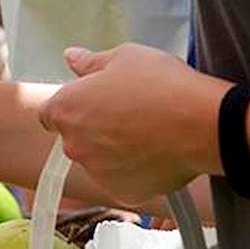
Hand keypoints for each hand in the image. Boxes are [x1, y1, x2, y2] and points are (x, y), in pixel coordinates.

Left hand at [39, 43, 228, 205]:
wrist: (200, 124)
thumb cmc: (161, 86)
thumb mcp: (125, 57)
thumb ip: (91, 62)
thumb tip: (70, 56)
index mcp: (66, 109)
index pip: (50, 113)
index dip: (71, 107)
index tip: (92, 103)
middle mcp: (73, 144)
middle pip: (76, 138)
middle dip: (95, 129)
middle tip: (130, 115)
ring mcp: (95, 172)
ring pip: (99, 161)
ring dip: (114, 151)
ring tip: (148, 133)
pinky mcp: (119, 192)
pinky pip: (122, 180)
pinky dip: (134, 171)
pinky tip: (156, 154)